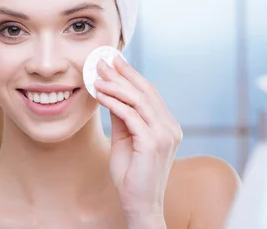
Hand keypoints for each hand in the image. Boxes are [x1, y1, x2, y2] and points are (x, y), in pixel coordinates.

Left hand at [94, 56, 181, 226]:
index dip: (131, 75)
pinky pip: (130, 114)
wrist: (139, 205)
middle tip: (103, 61)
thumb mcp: (125, 139)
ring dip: (115, 85)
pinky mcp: (153, 142)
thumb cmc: (131, 175)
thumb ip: (121, 117)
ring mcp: (164, 134)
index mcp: (167, 126)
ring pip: (138, 100)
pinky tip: (99, 94)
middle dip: (123, 73)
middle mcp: (170, 127)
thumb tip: (110, 92)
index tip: (115, 62)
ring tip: (96, 77)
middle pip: (146, 91)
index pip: (149, 93)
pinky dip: (113, 101)